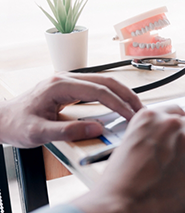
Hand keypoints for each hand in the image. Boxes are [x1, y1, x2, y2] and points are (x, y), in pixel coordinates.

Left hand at [0, 73, 142, 147]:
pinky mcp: (70, 88)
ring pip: (104, 82)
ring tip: (136, 108)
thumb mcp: (38, 134)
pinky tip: (120, 104)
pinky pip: (98, 87)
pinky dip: (113, 95)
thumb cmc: (15, 125)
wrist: (0, 120)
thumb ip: (67, 132)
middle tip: (141, 111)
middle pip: (106, 81)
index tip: (130, 116)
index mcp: (59, 85)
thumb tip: (96, 128)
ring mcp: (68, 81)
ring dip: (122, 93)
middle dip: (127, 95)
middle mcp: (65, 78)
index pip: (98, 91)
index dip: (118, 103)